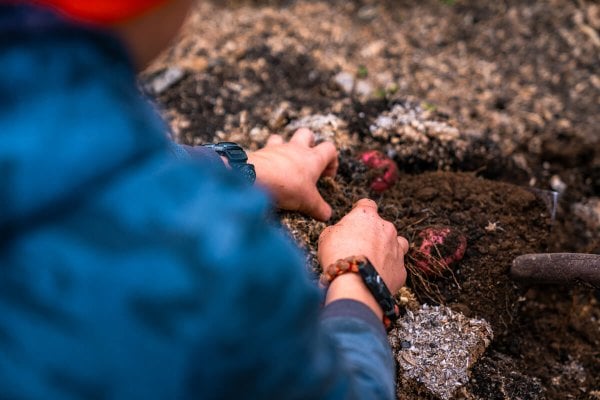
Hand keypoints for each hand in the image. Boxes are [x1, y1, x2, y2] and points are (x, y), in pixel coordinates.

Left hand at [247, 128, 337, 220]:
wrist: (258, 178)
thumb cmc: (288, 187)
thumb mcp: (308, 202)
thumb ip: (319, 208)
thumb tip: (327, 215)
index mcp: (313, 158)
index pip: (329, 149)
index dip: (332, 160)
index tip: (327, 175)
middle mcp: (296, 149)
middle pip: (307, 134)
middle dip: (309, 143)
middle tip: (307, 161)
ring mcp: (277, 149)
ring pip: (282, 138)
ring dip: (284, 147)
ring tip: (283, 164)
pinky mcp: (261, 153)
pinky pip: (265, 150)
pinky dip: (267, 158)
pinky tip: (266, 171)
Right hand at [318, 199, 408, 315]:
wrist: (355, 284)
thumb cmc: (337, 255)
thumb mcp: (326, 236)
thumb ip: (337, 229)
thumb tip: (340, 232)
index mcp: (367, 216)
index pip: (367, 204)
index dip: (361, 211)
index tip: (356, 219)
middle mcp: (386, 228)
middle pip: (382, 226)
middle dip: (373, 234)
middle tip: (359, 247)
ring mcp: (397, 249)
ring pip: (397, 244)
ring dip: (388, 249)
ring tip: (375, 260)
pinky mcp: (401, 269)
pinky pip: (396, 266)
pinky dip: (388, 270)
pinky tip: (376, 277)